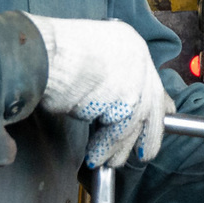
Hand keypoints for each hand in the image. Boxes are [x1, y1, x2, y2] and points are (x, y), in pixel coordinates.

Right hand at [28, 15, 171, 167]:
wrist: (44, 54)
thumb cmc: (52, 53)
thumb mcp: (88, 55)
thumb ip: (108, 74)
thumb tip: (117, 103)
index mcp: (130, 43)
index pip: (151, 80)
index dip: (156, 105)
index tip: (159, 121)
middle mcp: (138, 59)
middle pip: (151, 105)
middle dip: (148, 135)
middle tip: (143, 153)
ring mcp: (135, 79)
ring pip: (132, 122)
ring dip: (116, 147)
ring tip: (102, 159)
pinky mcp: (125, 101)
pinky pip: (116, 131)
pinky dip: (104, 147)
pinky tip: (94, 156)